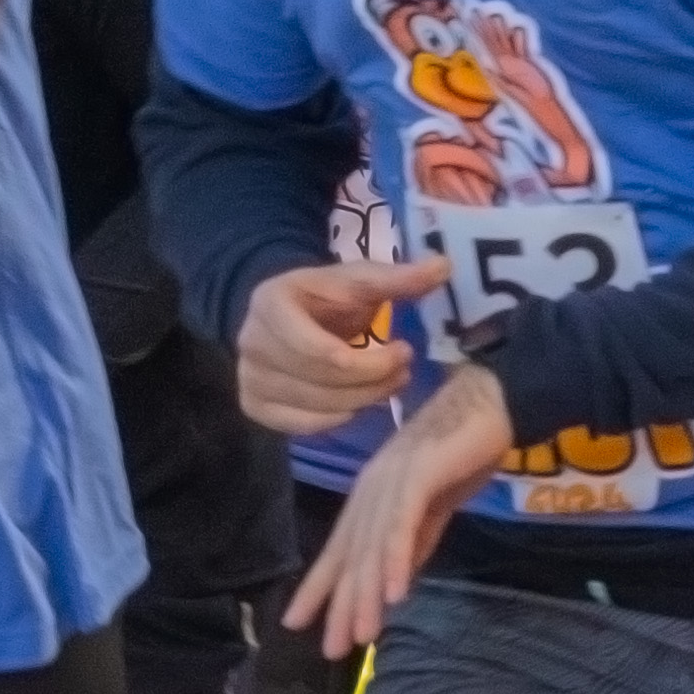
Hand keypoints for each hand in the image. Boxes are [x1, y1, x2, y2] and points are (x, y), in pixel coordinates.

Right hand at [235, 257, 422, 435]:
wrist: (281, 313)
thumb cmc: (324, 296)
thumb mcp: (357, 280)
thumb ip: (396, 278)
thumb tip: (443, 266)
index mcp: (271, 304)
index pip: (323, 352)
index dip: (372, 361)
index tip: (405, 350)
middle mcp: (251, 344)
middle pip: (322, 382)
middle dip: (373, 381)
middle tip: (404, 372)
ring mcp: (249, 378)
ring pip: (316, 408)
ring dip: (362, 401)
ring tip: (388, 385)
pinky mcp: (254, 405)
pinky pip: (302, 427)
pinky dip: (337, 419)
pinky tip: (357, 401)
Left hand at [286, 364, 511, 658]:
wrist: (492, 398)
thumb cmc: (464, 447)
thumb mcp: (435, 503)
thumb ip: (416, 537)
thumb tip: (397, 580)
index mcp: (373, 496)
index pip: (341, 548)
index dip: (319, 587)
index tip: (299, 623)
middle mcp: (373, 490)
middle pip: (352, 555)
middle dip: (341, 604)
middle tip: (334, 648)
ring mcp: (392, 481)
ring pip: (372, 547)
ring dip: (367, 595)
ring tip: (363, 635)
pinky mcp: (418, 474)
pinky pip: (403, 524)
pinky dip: (396, 559)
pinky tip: (395, 593)